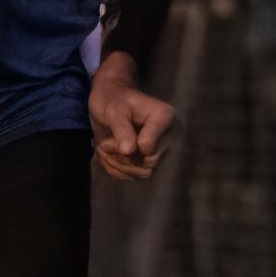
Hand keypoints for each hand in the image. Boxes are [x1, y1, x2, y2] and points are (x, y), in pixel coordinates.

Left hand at [89, 50, 173, 180]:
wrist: (109, 100)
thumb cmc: (112, 99)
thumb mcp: (113, 110)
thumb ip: (121, 128)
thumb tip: (129, 151)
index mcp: (165, 117)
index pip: (148, 147)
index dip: (128, 143)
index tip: (115, 129)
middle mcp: (169, 135)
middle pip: (149, 163)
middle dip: (123, 156)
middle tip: (107, 141)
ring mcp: (161, 150)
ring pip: (143, 173)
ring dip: (119, 164)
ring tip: (109, 146)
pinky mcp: (151, 161)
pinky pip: (137, 176)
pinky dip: (119, 169)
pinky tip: (112, 154)